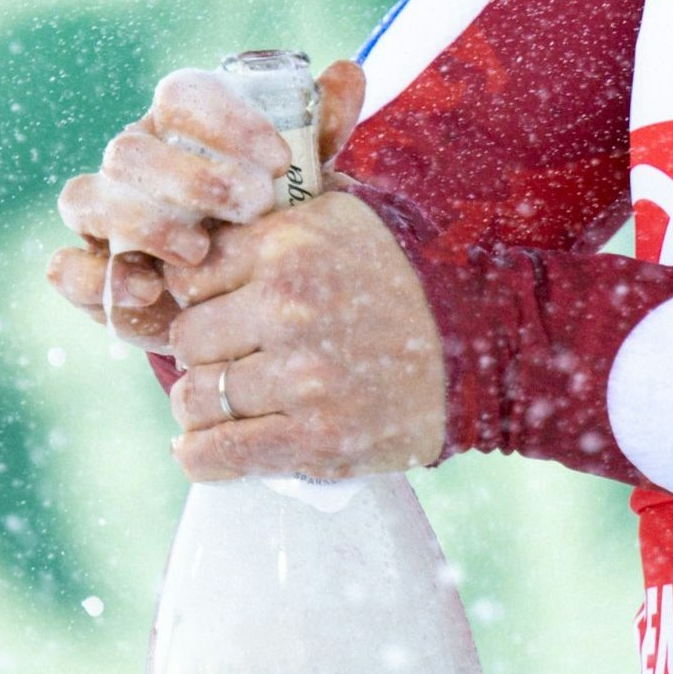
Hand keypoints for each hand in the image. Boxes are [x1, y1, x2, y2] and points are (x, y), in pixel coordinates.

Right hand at [47, 60, 363, 349]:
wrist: (238, 295)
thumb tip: (347, 71)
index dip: (224, 122)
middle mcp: (131, 162)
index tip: (280, 161)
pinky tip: (149, 291)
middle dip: (189, 178)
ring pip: (87, 198)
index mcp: (176, 126)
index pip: (180, 96)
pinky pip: (65, 267)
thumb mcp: (301, 179)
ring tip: (200, 251)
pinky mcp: (87, 272)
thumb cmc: (267, 221)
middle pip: (129, 149)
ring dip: (143, 223)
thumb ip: (321, 130)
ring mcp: (101, 215)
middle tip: (252, 208)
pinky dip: (95, 278)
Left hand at [162, 190, 448, 480]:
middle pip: (187, 338)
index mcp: (288, 245)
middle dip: (201, 351)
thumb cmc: (408, 276)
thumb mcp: (345, 217)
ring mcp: (301, 377)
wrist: (485, 343)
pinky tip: (204, 449)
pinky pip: (222, 453)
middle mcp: (287, 307)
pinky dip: (202, 456)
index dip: (198, 296)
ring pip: (197, 398)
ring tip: (220, 405)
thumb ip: (278, 217)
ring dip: (201, 405)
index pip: (190, 276)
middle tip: (222, 360)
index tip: (214, 310)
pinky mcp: (318, 439)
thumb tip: (209, 223)